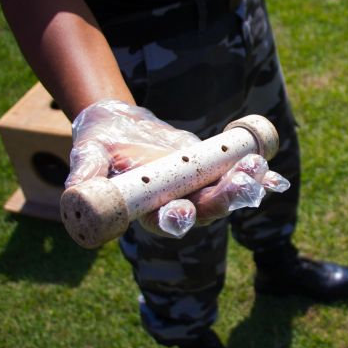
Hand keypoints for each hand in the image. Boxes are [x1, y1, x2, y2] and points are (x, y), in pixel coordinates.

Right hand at [65, 100, 288, 237]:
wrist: (118, 126)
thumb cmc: (98, 146)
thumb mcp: (86, 157)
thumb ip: (84, 178)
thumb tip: (75, 198)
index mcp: (146, 209)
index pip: (164, 220)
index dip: (177, 217)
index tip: (185, 211)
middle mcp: (176, 205)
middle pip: (205, 210)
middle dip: (224, 200)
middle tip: (241, 187)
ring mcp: (197, 189)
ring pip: (224, 194)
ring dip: (244, 185)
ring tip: (258, 170)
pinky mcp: (211, 172)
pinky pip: (235, 175)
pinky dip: (255, 176)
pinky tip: (272, 175)